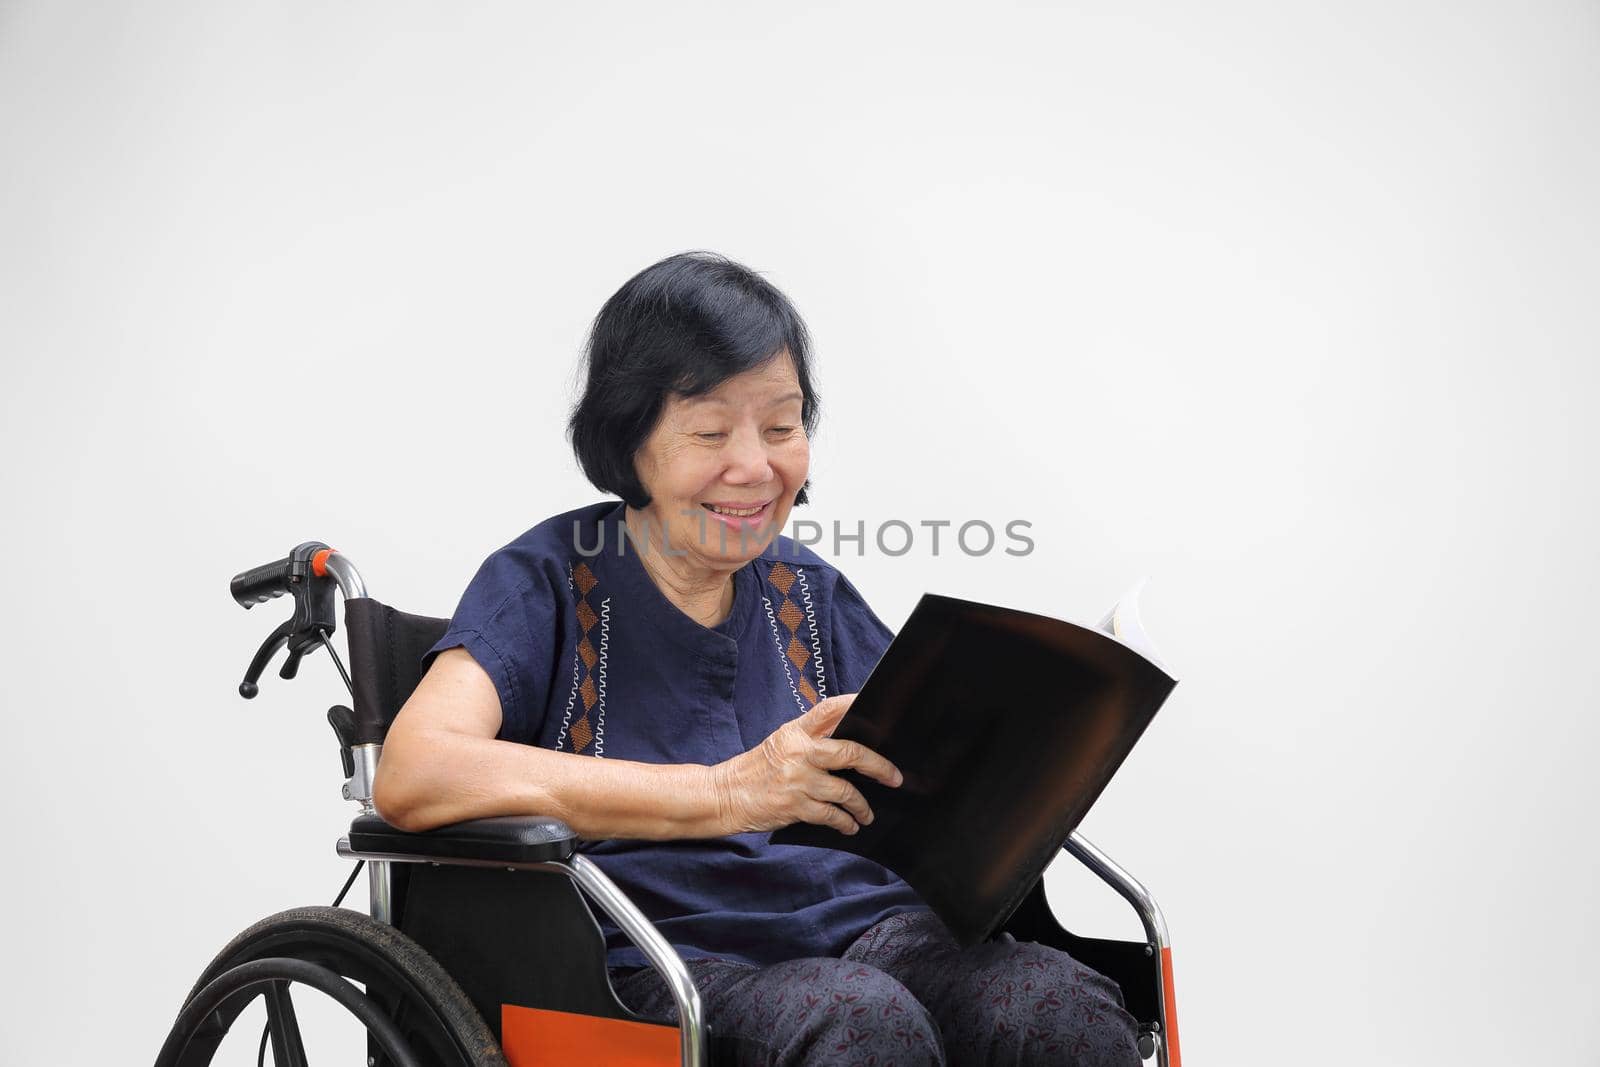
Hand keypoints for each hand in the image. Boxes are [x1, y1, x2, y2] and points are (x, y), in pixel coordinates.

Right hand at [710, 694, 903, 835]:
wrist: (724, 795)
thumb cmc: (755, 770)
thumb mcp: (780, 744)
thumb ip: (810, 740)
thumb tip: (848, 742)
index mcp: (795, 732)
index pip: (829, 709)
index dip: (855, 704)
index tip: (879, 709)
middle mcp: (799, 753)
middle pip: (850, 753)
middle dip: (879, 767)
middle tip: (894, 778)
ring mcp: (797, 780)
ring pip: (845, 791)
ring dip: (862, 806)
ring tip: (867, 814)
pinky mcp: (794, 806)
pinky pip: (831, 815)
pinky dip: (845, 822)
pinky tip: (850, 825)